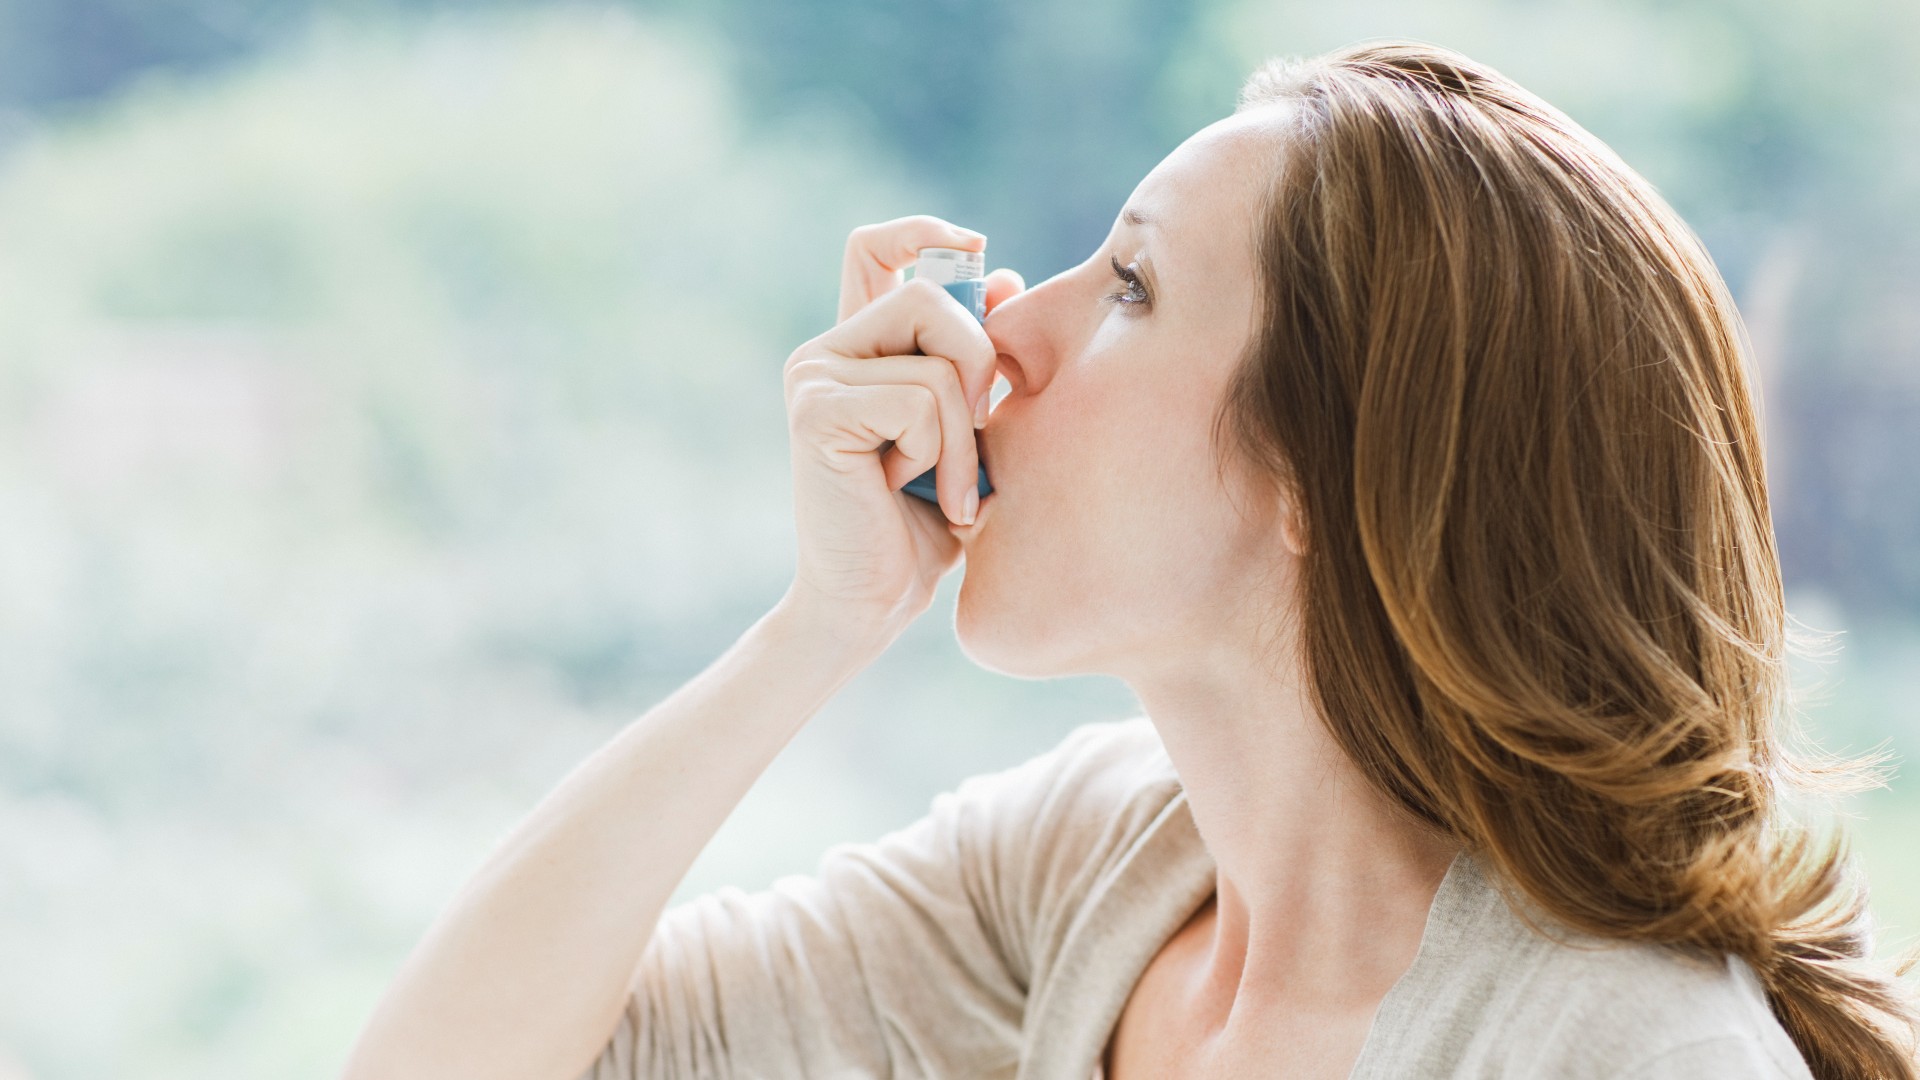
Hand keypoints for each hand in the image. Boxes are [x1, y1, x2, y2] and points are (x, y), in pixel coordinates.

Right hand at [780, 215, 1021, 636]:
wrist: (872, 601)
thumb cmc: (926, 522)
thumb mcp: (967, 427)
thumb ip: (977, 357)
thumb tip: (1004, 274)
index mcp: (859, 349)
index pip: (873, 248)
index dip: (924, 232)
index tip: (976, 247)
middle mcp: (826, 352)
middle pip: (930, 294)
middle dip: (978, 360)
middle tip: (977, 433)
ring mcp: (814, 376)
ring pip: (936, 355)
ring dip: (965, 434)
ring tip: (946, 486)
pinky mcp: (816, 410)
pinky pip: (918, 400)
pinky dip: (941, 454)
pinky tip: (910, 491)